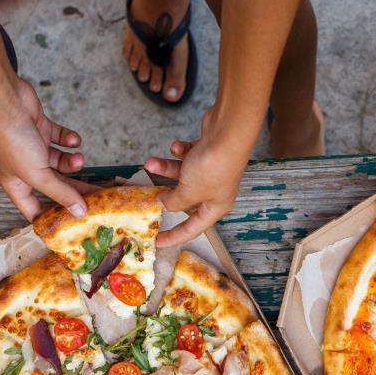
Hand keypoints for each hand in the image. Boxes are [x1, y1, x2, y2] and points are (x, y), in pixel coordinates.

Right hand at [0, 78, 97, 220]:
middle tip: (97, 197)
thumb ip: (61, 194)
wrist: (5, 101)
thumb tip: (80, 213)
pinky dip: (69, 140)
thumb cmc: (12, 141)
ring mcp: (32, 147)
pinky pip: (61, 139)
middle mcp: (24, 167)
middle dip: (75, 191)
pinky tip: (73, 140)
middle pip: (55, 186)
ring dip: (72, 161)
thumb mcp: (39, 175)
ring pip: (60, 162)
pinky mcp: (41, 129)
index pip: (33, 209)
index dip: (51, 218)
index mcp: (16, 184)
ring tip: (78, 158)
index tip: (71, 225)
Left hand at [145, 112, 247, 245]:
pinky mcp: (207, 152)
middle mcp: (215, 191)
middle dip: (165, 193)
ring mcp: (211, 171)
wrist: (227, 132)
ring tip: (150, 162)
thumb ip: (174, 201)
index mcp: (215, 208)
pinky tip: (176, 146)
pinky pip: (188, 157)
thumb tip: (164, 204)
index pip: (192, 229)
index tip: (158, 242)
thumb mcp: (189, 191)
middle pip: (185, 199)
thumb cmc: (213, 167)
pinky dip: (180, 153)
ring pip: (182, 175)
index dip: (174, 237)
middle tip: (148, 193)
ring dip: (165, 168)